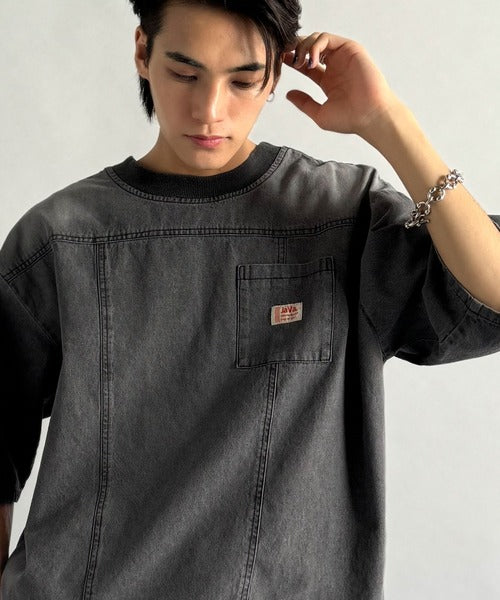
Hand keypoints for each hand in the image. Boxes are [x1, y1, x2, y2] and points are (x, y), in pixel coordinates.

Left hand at [282, 32, 401, 137]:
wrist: (369, 116)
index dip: (292, 60)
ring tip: (299, 62)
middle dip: (295, 48)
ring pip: (317, 39)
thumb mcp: (319, 113)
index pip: (306, 64)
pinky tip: (311, 61)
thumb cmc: (350, 119)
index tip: (281, 61)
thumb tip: (288, 95)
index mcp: (328, 80)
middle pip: (310, 47)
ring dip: (303, 47)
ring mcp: (342, 57)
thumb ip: (304, 103)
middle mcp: (335, 66)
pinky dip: (315, 46)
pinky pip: (327, 39)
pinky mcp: (350, 49)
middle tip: (285, 56)